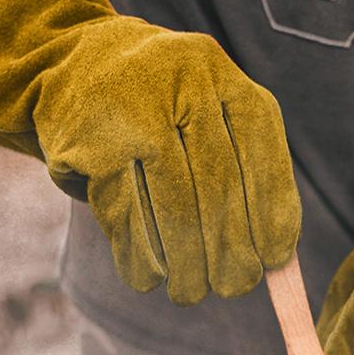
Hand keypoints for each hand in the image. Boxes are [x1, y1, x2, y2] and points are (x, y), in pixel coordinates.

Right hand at [0, 0, 299, 304]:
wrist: (75, 62)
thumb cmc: (162, 105)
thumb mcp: (211, 113)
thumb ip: (247, 167)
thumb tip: (279, 259)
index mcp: (223, 76)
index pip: (260, 153)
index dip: (271, 212)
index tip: (276, 259)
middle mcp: (183, 83)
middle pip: (218, 183)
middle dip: (229, 247)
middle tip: (236, 287)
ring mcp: (134, 109)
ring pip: (172, 203)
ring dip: (186, 262)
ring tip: (192, 292)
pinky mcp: (90, 141)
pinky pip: (124, 212)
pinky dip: (139, 254)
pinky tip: (150, 278)